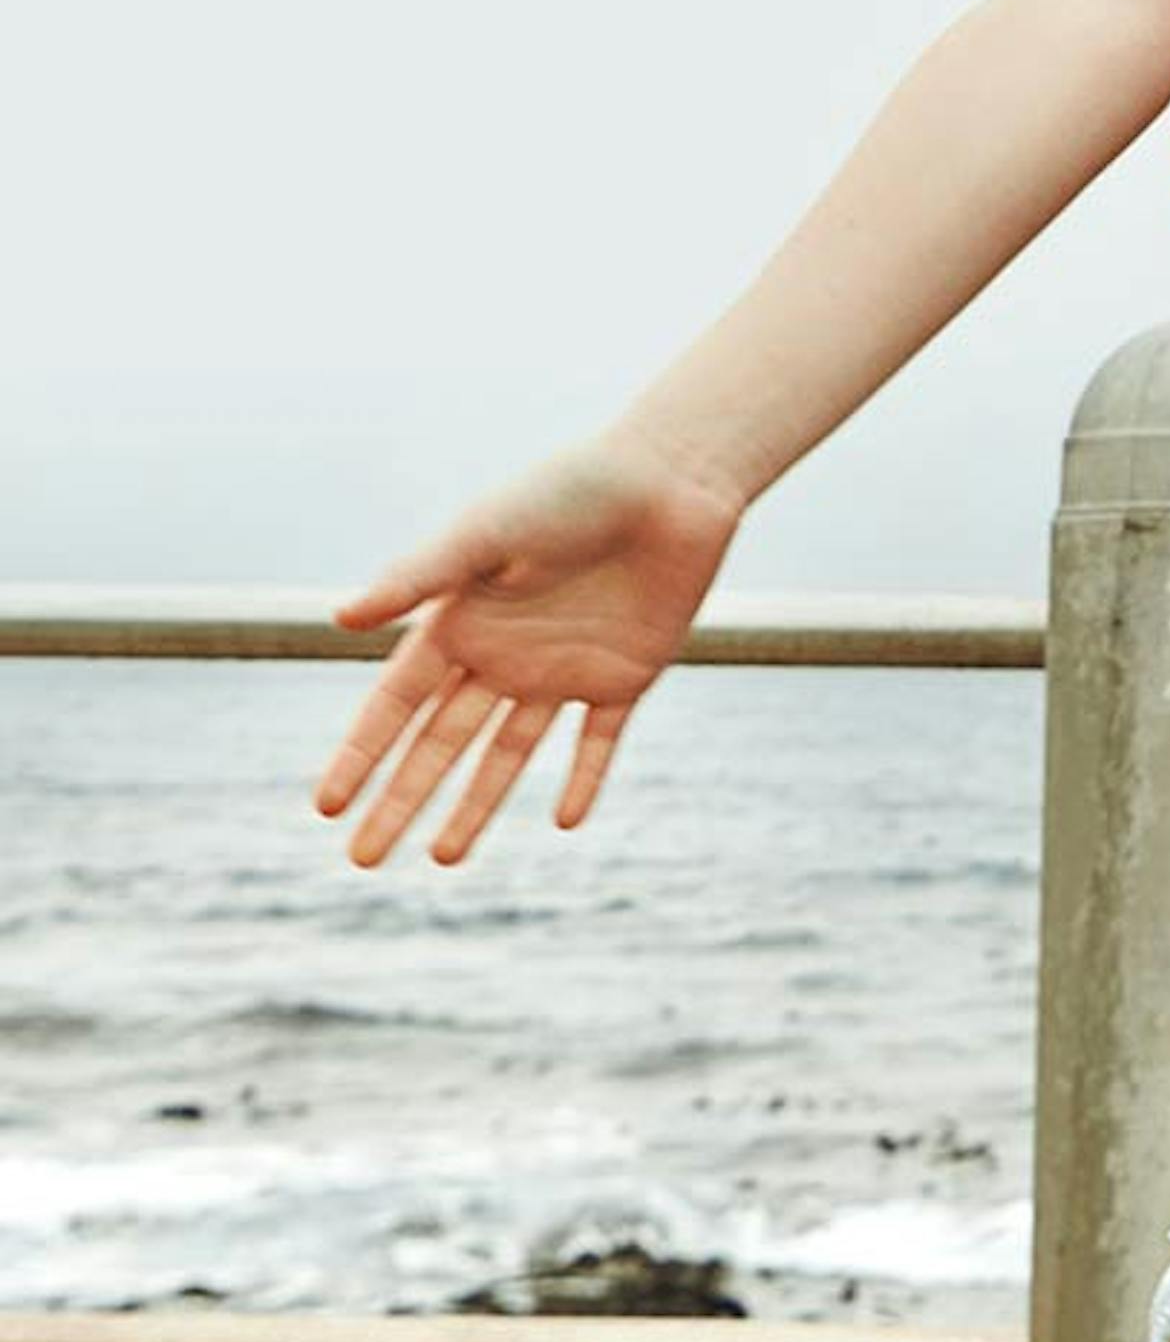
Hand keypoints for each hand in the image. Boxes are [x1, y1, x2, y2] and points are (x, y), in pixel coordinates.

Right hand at [312, 436, 741, 865]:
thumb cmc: (572, 491)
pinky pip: (600, 740)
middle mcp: (505, 654)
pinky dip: (583, 779)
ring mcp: (563, 669)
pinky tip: (563, 821)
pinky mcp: (626, 675)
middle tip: (363, 862)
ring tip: (443, 861)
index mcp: (462, 621)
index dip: (362, 754)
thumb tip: (339, 619)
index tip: (325, 808)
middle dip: (402, 800)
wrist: (672, 479)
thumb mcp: (488, 532)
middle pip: (441, 743)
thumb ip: (421, 577)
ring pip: (509, 754)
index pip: (396, 704)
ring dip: (476, 806)